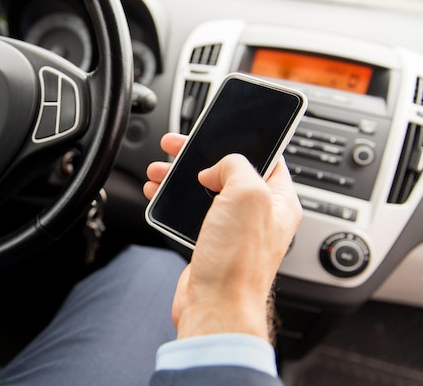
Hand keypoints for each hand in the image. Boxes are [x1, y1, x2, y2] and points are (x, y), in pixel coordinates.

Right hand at [144, 133, 301, 341]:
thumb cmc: (238, 261)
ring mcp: (233, 229)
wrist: (215, 306)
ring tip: (159, 169)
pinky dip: (173, 198)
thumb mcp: (247, 194)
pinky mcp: (210, 241)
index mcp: (279, 200)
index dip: (242, 141)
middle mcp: (258, 213)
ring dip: (180, 176)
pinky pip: (191, 211)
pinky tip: (157, 192)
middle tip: (176, 145)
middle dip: (199, 156)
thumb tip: (217, 167)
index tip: (219, 130)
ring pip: (205, 190)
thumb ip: (236, 166)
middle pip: (228, 171)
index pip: (267, 157)